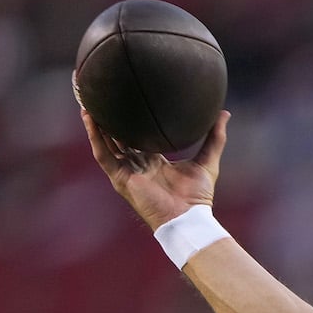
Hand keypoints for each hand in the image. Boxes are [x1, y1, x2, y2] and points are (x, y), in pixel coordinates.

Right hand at [82, 109, 229, 230]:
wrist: (188, 218)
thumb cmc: (198, 196)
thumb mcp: (208, 160)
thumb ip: (215, 137)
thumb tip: (224, 113)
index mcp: (154, 162)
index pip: (138, 137)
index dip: (132, 121)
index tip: (129, 99)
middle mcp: (138, 165)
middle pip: (118, 138)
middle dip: (109, 119)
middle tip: (102, 95)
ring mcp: (127, 172)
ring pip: (106, 143)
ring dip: (96, 123)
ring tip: (87, 100)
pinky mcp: (120, 178)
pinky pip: (103, 154)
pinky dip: (95, 136)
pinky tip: (89, 118)